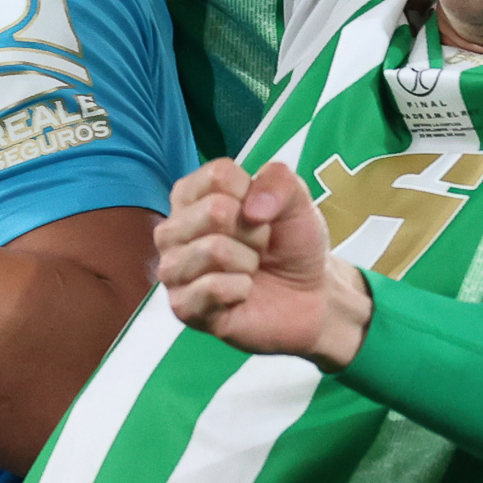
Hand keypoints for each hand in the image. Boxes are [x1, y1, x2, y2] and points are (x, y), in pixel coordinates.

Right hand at [156, 156, 368, 366]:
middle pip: (214, 211)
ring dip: (248, 262)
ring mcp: (173, 269)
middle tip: (258, 248)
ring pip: (213, 250)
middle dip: (253, 232)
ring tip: (249, 269)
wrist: (309, 297)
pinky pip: (212, 289)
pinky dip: (240, 290)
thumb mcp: (296, 199)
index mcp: (190, 195)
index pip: (218, 175)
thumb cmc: (292, 243)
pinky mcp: (182, 307)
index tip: (261, 215)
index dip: (253, 194)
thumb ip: (277, 181)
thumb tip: (250, 211)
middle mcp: (172, 229)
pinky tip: (241, 293)